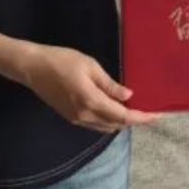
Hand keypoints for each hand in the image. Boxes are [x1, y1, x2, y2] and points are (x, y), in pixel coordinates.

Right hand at [16, 44, 161, 131]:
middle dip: (133, 120)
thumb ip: (109, 84)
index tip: (156, 115)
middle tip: (148, 109)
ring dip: (121, 121)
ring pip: (106, 127)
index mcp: (91, 102)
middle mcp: (85, 116)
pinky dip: (108, 119)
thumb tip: (128, 96)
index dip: (141, 117)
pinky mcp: (71, 117)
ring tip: (134, 108)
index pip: (122, 116)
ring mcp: (77, 119)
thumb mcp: (90, 66)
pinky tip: (114, 108)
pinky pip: (96, 124)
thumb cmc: (62, 61)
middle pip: (116, 125)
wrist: (32, 68)